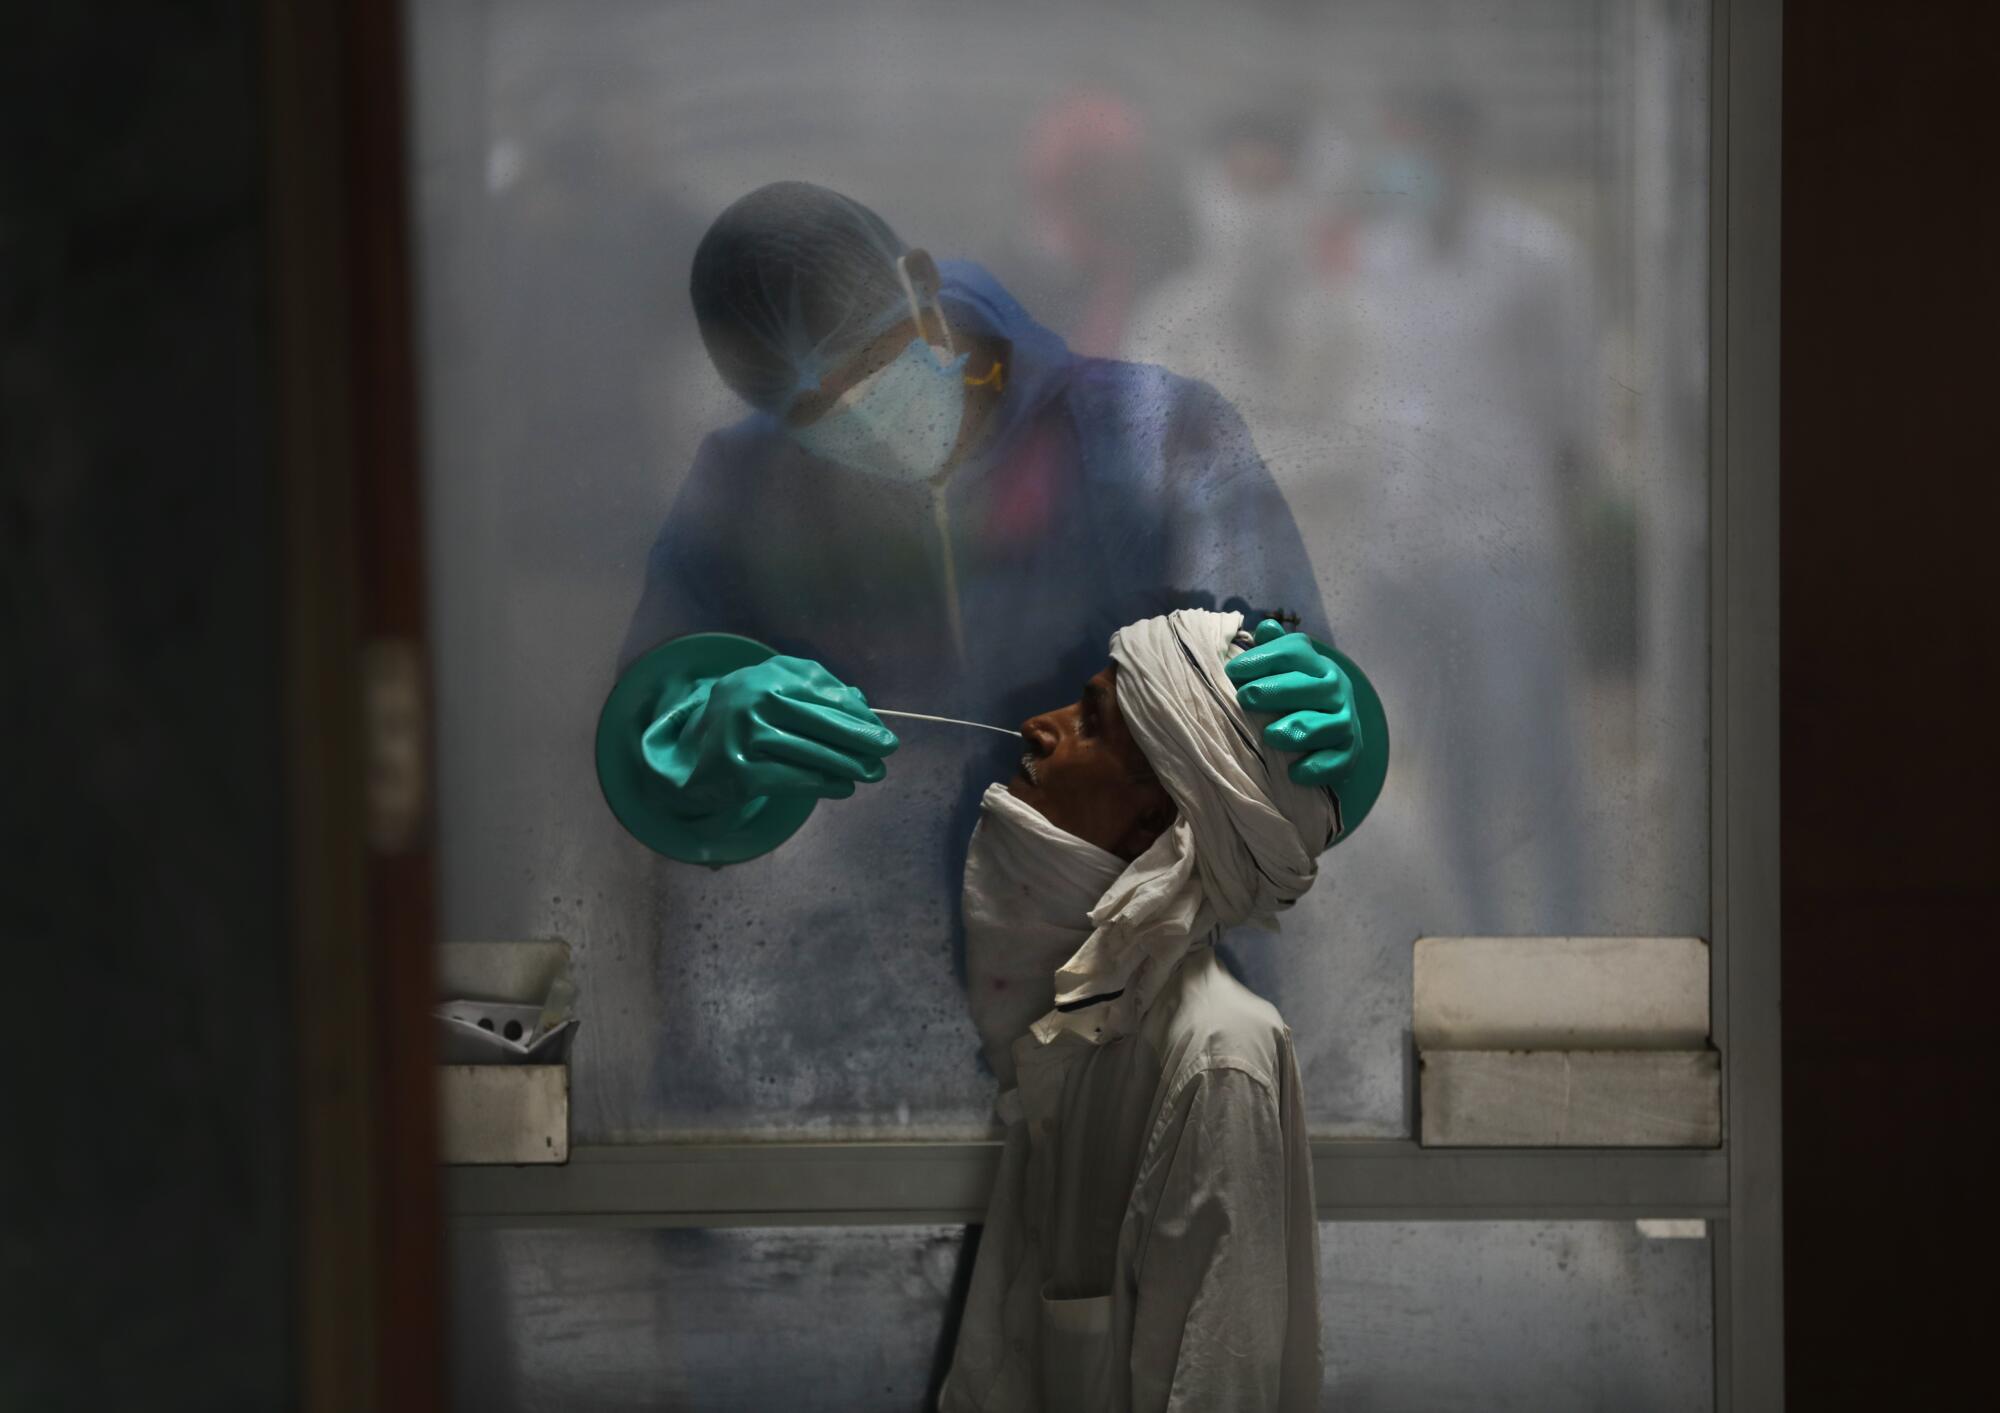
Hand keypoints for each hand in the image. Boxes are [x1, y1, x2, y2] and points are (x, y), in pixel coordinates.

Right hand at [641, 655, 898, 817]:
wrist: (687, 757)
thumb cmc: (744, 721)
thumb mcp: (773, 693)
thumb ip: (813, 691)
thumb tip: (860, 701)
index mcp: (765, 675)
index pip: (822, 693)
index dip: (856, 712)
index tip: (880, 727)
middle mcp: (752, 700)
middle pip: (819, 720)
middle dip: (859, 738)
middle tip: (887, 749)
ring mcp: (743, 735)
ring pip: (810, 752)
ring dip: (848, 765)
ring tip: (873, 773)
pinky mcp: (739, 771)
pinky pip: (793, 778)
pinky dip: (823, 784)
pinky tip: (843, 787)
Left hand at [1224, 618, 1362, 790]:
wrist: (1334, 730)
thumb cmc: (1296, 695)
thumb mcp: (1286, 670)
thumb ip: (1272, 650)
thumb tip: (1266, 628)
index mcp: (1317, 665)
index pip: (1294, 652)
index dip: (1263, 658)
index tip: (1232, 671)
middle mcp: (1336, 690)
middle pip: (1313, 687)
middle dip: (1277, 691)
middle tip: (1245, 699)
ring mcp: (1346, 723)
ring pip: (1329, 725)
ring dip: (1299, 729)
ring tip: (1270, 736)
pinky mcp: (1349, 754)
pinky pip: (1338, 762)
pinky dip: (1317, 767)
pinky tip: (1293, 772)